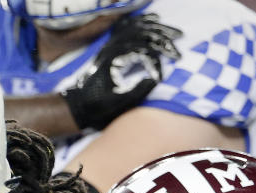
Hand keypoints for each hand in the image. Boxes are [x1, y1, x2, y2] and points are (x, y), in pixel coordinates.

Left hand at [63, 13, 181, 130]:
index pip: (145, 48)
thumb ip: (138, 90)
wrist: (77, 107)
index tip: (174, 61)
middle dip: (162, 33)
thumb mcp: (120, 103)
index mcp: (117, 59)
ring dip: (151, 25)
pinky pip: (121, 29)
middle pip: (142, 32)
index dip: (161, 54)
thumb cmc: (98, 107)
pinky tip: (143, 22)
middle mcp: (112, 48)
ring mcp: (109, 47)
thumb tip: (156, 77)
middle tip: (179, 37)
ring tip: (165, 25)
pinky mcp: (106, 50)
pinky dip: (135, 23)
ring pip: (133, 27)